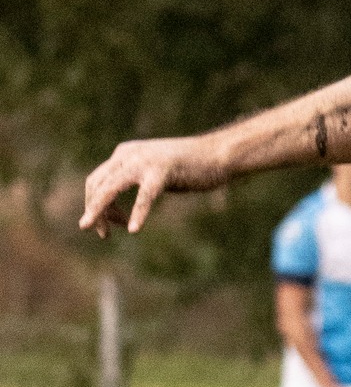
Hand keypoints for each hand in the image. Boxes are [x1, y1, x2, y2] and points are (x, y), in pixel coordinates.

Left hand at [80, 138, 200, 236]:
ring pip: (110, 189)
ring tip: (102, 233)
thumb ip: (138, 183)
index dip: (95, 205)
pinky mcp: (162, 171)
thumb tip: (123, 210)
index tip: (106, 225)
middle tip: (100, 233)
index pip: (96, 181)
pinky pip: (144, 196)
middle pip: (97, 185)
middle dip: (94, 211)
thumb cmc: (191, 167)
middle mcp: (128, 154)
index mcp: (124, 154)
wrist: (219, 153)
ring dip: (100, 211)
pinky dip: (137, 214)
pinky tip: (134, 229)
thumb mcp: (156, 173)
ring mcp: (144, 161)